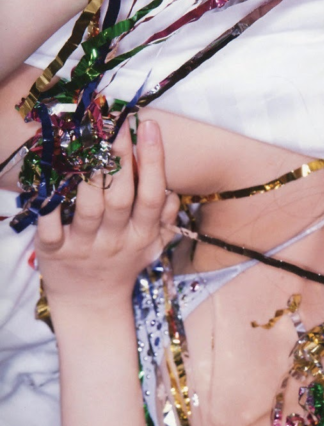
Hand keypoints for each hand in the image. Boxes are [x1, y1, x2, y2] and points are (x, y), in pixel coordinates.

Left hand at [35, 121, 178, 315]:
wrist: (91, 302)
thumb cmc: (122, 262)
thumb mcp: (152, 246)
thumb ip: (165, 219)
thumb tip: (171, 191)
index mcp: (142, 236)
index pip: (153, 196)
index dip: (153, 161)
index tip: (149, 126)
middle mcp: (116, 241)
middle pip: (121, 198)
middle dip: (121, 159)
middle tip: (117, 124)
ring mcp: (85, 247)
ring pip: (89, 209)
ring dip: (90, 177)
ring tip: (88, 143)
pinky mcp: (54, 252)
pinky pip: (51, 228)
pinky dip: (49, 208)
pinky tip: (49, 183)